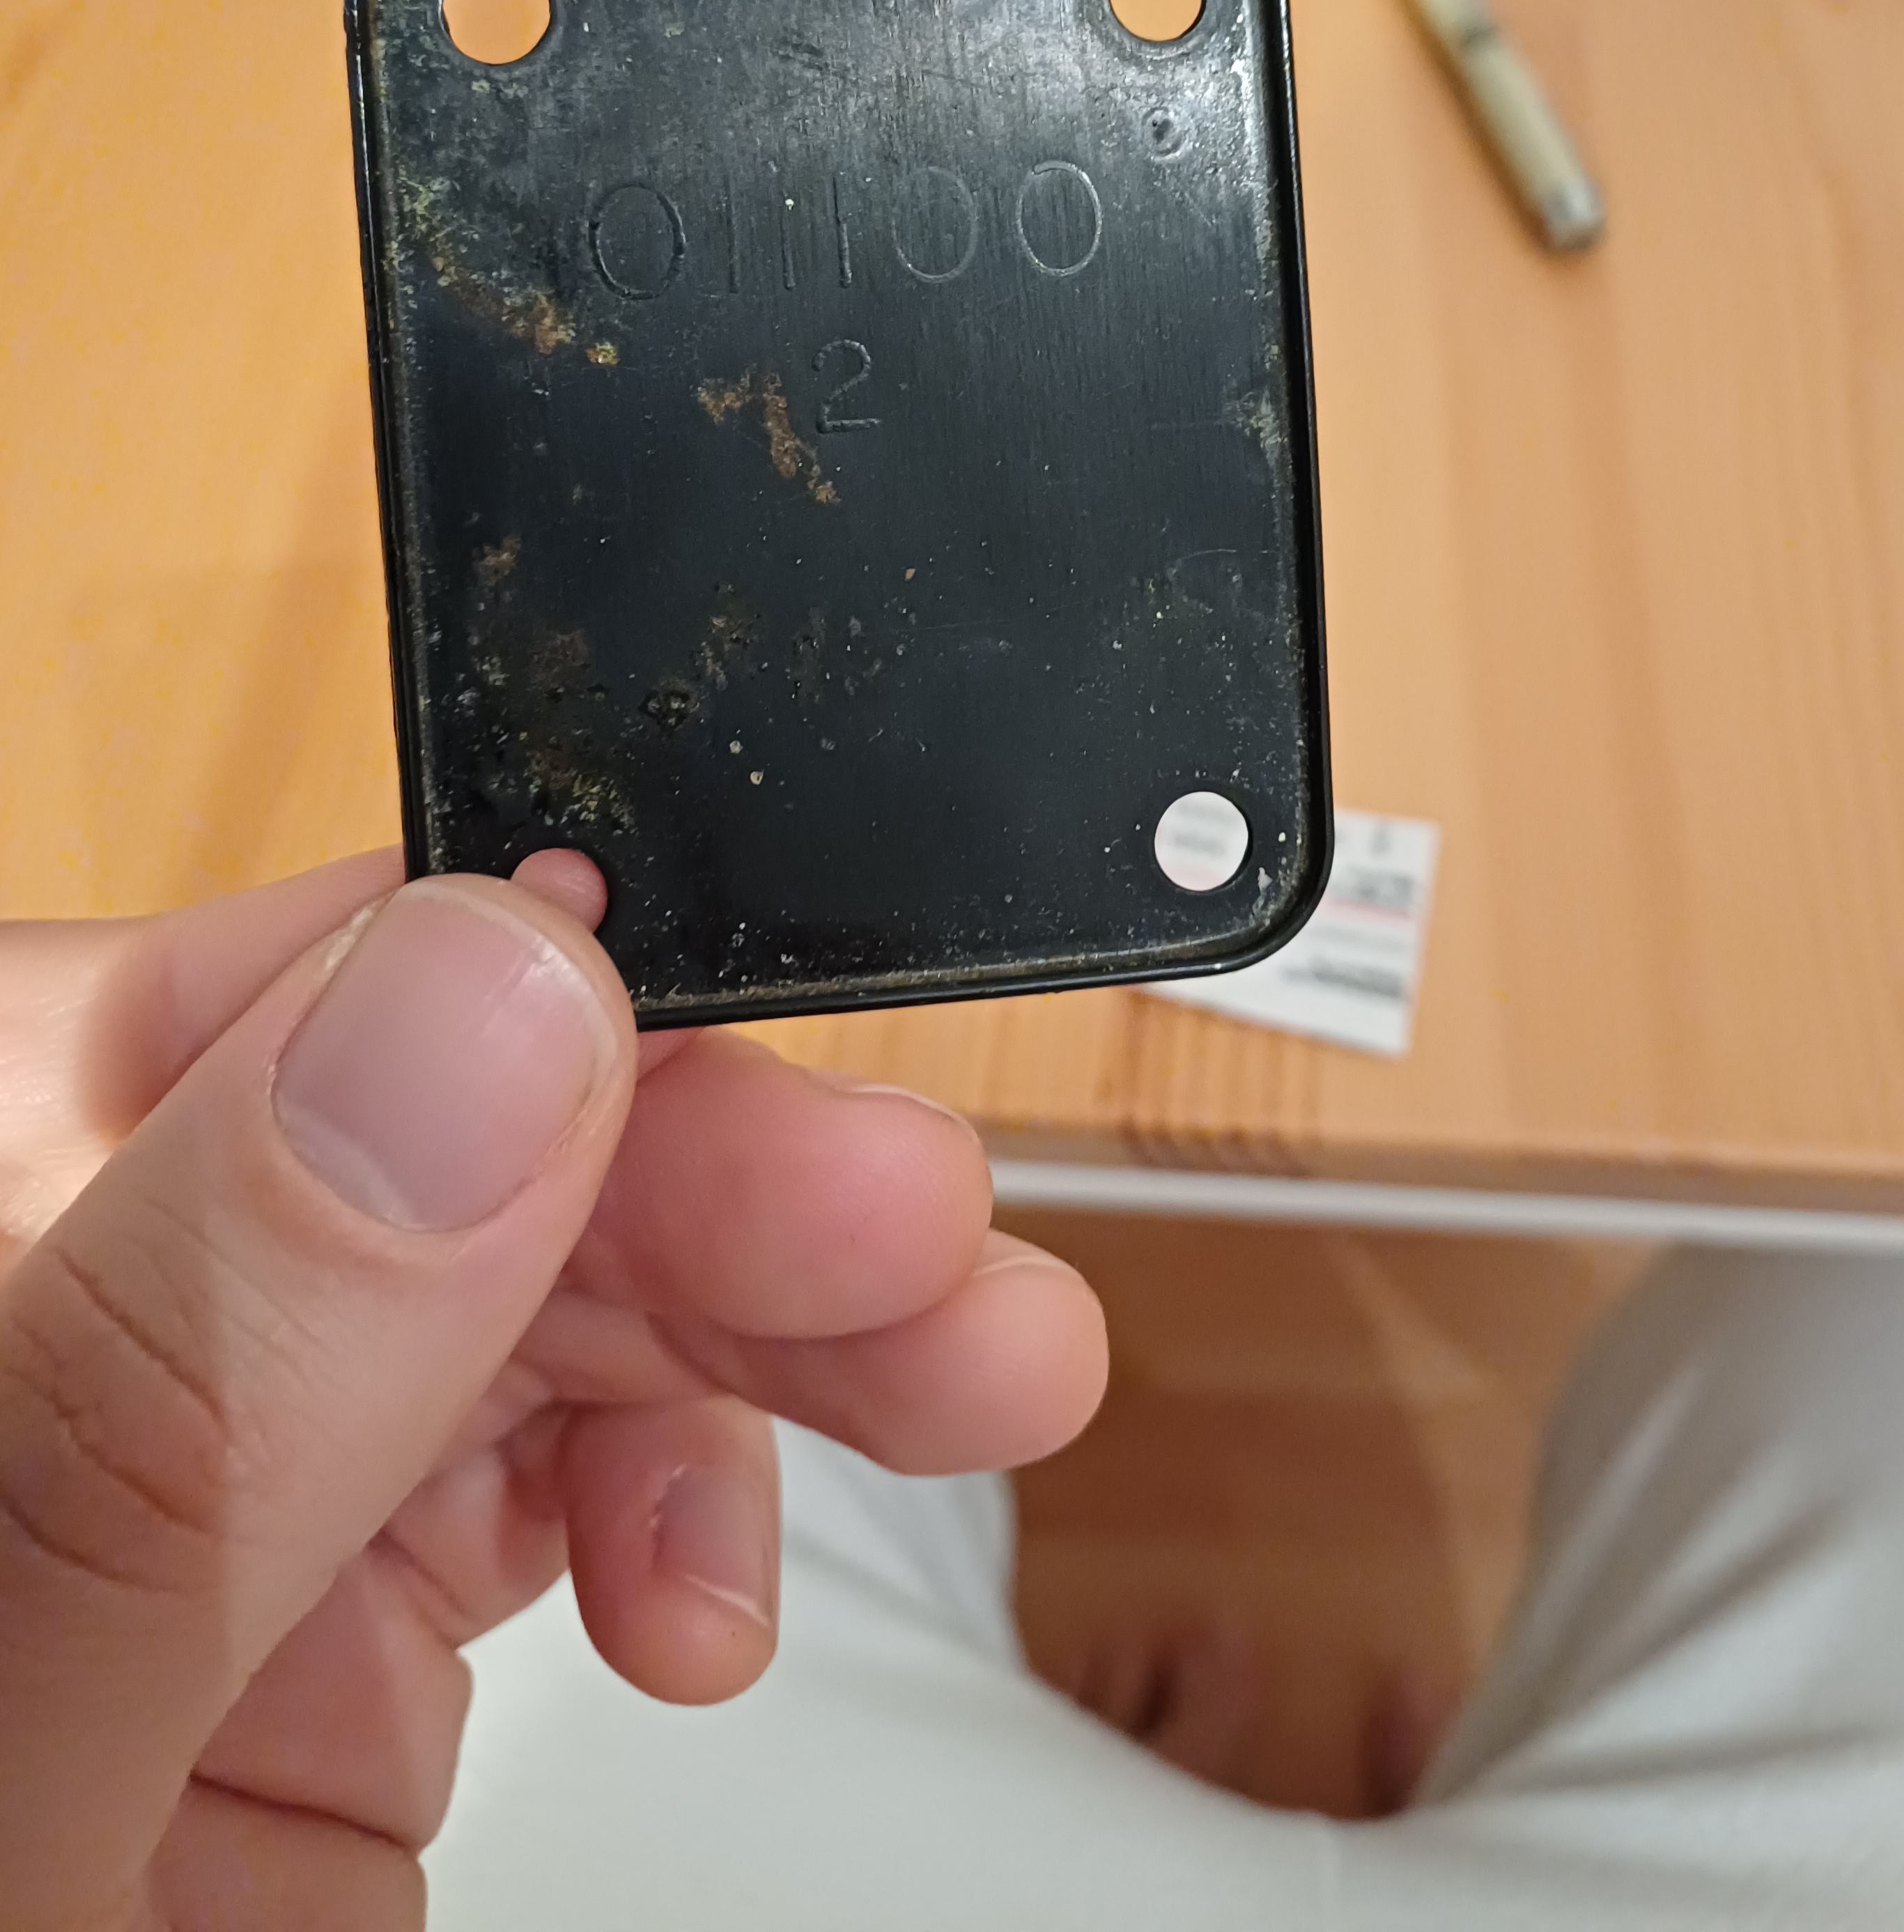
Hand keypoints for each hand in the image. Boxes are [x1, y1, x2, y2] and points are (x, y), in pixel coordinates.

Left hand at [0, 850, 1106, 1930]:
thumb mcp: (19, 1749)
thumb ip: (184, 1383)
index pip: (222, 1008)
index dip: (520, 1001)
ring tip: (963, 1363)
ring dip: (763, 1303)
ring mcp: (188, 1471)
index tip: (765, 1075)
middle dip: (704, 1172)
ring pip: (522, 1262)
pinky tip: (710, 1576)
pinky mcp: (307, 1613)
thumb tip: (474, 1008)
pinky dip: (684, 1471)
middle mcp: (54, 1335)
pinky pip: (540, 1447)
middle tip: (931, 1255)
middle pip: (418, 1118)